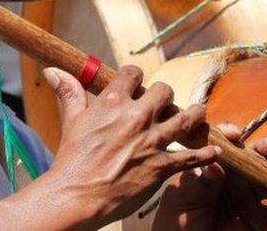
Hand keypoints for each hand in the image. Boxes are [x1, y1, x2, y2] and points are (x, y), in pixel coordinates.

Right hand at [40, 66, 220, 228]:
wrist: (77, 195)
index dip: (137, 78)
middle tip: (164, 105)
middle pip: (165, 91)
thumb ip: (69, 92)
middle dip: (165, 96)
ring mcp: (152, 141)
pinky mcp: (162, 166)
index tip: (138, 85)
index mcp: (113, 101)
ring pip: (187, 117)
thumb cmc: (71, 159)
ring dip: (195, 115)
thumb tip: (53, 70)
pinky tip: (214, 151)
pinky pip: (192, 156)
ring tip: (199, 114)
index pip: (134, 73)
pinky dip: (205, 154)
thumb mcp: (71, 120)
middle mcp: (137, 116)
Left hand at [152, 123, 266, 230]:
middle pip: (254, 158)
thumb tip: (216, 163)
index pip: (223, 144)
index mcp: (212, 164)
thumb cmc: (177, 218)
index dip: (230, 135)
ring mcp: (249, 196)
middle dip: (266, 150)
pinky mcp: (260, 218)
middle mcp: (234, 176)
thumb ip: (201, 182)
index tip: (234, 135)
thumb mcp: (184, 198)